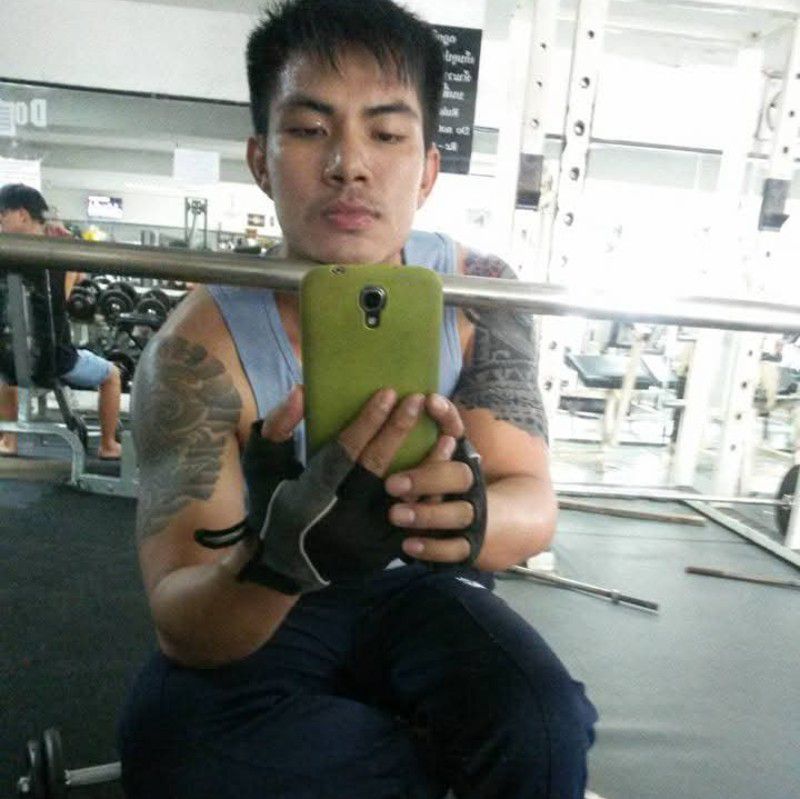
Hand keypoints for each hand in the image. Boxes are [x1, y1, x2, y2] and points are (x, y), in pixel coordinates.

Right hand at [197, 385, 432, 593]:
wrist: (284, 567)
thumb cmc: (272, 505)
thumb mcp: (264, 466)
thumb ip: (278, 427)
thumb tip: (301, 392)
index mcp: (311, 496)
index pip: (346, 453)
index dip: (368, 422)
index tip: (388, 393)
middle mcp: (341, 519)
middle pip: (378, 469)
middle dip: (399, 431)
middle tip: (417, 400)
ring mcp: (365, 540)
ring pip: (406, 497)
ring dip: (428, 463)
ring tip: (446, 433)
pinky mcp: (382, 553)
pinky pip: (414, 521)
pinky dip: (430, 494)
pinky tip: (444, 470)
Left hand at [385, 395, 486, 565]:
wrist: (512, 523)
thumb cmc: (465, 480)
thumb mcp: (461, 449)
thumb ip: (448, 423)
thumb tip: (429, 399)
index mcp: (471, 463)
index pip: (460, 441)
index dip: (442, 431)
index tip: (415, 433)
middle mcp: (476, 489)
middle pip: (459, 479)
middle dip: (427, 479)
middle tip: (392, 484)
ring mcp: (475, 519)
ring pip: (456, 516)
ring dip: (426, 515)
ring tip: (395, 514)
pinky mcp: (470, 547)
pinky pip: (454, 552)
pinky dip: (432, 550)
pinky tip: (408, 547)